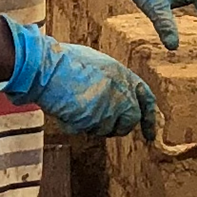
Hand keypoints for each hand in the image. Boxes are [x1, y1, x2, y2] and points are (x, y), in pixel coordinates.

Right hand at [12, 29, 160, 138]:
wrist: (46, 67)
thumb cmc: (65, 63)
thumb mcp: (98, 64)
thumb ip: (112, 82)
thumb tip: (117, 98)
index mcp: (124, 75)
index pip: (146, 99)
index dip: (149, 118)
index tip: (151, 134)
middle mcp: (121, 93)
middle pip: (130, 121)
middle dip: (118, 126)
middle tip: (101, 122)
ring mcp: (108, 109)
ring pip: (105, 129)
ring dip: (92, 124)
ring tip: (75, 105)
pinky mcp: (93, 121)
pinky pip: (85, 131)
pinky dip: (74, 125)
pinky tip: (64, 109)